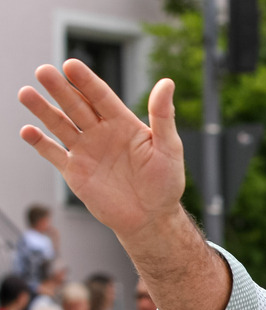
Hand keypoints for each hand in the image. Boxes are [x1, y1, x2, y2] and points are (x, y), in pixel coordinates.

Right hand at [18, 59, 184, 240]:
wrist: (152, 219)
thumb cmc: (166, 183)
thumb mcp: (169, 148)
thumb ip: (163, 116)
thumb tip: (167, 82)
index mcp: (123, 123)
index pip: (101, 97)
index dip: (86, 81)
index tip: (71, 65)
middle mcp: (101, 133)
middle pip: (76, 106)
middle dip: (60, 89)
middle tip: (43, 71)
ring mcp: (86, 151)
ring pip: (60, 125)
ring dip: (43, 110)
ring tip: (26, 93)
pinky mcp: (75, 171)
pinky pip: (53, 154)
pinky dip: (40, 143)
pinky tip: (27, 131)